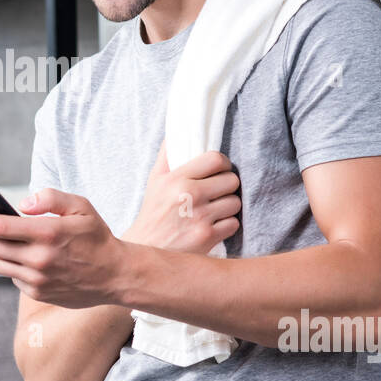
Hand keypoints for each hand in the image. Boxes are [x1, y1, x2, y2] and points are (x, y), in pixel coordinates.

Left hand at [0, 189, 128, 308]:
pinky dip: (2, 265)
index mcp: (49, 233)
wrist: (116, 275)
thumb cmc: (97, 237)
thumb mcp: (80, 206)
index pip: (0, 226)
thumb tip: (22, 203)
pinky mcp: (39, 293)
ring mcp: (38, 279)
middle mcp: (40, 259)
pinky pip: (12, 277)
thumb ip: (50, 198)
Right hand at [121, 141, 240, 253]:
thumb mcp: (155, 180)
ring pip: (235, 203)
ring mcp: (200, 217)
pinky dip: (226, 225)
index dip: (223, 163)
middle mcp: (189, 196)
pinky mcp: (207, 237)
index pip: (215, 159)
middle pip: (231, 180)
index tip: (219, 170)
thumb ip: (167, 155)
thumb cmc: (153, 212)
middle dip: (227, 186)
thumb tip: (177, 131)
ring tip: (215, 209)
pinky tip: (213, 225)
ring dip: (228, 206)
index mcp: (177, 178)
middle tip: (218, 191)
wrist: (145, 249)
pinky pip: (233, 224)